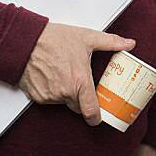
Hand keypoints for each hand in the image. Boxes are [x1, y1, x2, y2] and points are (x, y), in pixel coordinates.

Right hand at [19, 22, 134, 125]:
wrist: (26, 40)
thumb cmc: (54, 39)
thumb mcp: (86, 38)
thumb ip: (111, 42)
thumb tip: (129, 43)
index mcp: (79, 82)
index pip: (91, 111)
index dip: (96, 118)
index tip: (98, 117)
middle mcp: (64, 92)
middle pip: (77, 107)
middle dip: (80, 99)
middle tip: (78, 83)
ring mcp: (49, 96)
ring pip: (62, 102)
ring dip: (64, 94)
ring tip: (62, 74)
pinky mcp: (36, 96)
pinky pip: (48, 99)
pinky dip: (50, 92)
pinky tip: (50, 76)